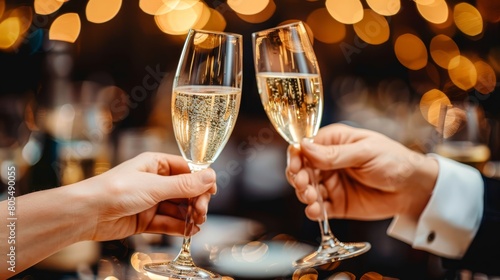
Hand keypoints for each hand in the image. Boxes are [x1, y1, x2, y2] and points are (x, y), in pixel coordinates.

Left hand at [73, 152, 216, 240]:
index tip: (212, 191)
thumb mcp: (154, 186)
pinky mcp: (145, 220)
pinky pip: (167, 223)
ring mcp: (150, 201)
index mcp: (155, 164)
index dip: (201, 180)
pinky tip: (190, 231)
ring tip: (197, 223)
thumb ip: (184, 185)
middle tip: (201, 211)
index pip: (186, 170)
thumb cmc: (116, 190)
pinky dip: (179, 227)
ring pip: (177, 208)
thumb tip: (211, 177)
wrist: (87, 213)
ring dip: (189, 215)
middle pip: (184, 191)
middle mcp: (154, 181)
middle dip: (196, 201)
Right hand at [286, 123, 437, 221]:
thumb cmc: (393, 161)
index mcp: (333, 142)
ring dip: (304, 194)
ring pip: (306, 189)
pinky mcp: (336, 204)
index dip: (296, 156)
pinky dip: (313, 210)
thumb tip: (304, 147)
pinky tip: (314, 211)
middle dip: (299, 178)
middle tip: (305, 184)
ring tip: (312, 198)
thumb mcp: (364, 153)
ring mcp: (331, 184)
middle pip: (301, 169)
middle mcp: (328, 162)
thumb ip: (334, 154)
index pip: (304, 147)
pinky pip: (319, 208)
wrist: (413, 189)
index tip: (295, 167)